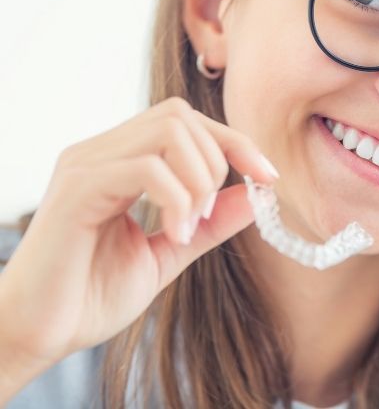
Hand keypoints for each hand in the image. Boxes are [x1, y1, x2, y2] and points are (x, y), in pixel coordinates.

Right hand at [0, 96, 278, 368]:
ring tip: (190, 226)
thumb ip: (209, 223)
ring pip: (167, 131)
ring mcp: (85, 165)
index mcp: (120, 161)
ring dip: (198, 178)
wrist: (36, 336)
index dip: (235, 142)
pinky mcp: (76, 189)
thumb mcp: (169, 254)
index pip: (186, 122)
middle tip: (207, 215)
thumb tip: (254, 195)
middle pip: (181, 115)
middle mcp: (99, 152)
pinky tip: (175, 234)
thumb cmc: (91, 295)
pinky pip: (145, 168)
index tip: (269, 177)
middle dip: (218, 159)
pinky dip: (176, 199)